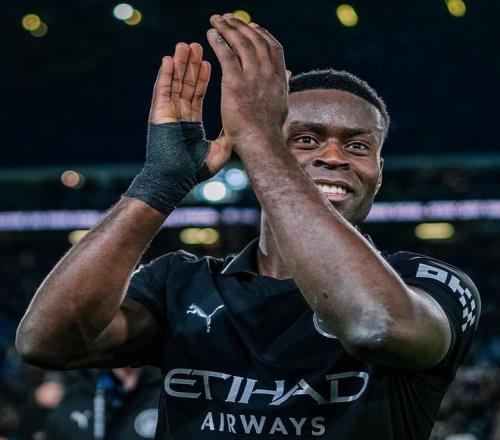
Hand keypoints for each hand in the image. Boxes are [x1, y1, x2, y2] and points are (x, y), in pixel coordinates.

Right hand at [148, 42, 230, 174]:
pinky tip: (169, 59)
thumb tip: (242, 128)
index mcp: (191, 123)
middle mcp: (179, 115)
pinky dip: (165, 74)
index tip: (209, 62)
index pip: (198, 94)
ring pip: (174, 83)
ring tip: (185, 45)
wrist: (175, 180)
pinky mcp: (159, 113)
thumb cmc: (194, 171)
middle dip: (192, 65)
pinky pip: (162, 90)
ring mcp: (168, 113)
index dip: (203, 77)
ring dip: (180, 64)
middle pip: (186, 84)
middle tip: (198, 46)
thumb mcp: (219, 150)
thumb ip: (229, 136)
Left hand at [206, 14, 288, 150]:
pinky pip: (226, 54)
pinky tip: (211, 34)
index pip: (273, 48)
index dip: (263, 34)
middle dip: (241, 26)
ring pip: (240, 43)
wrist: (261, 143)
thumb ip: (284, 85)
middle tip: (228, 18)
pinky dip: (218, 41)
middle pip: (256, 40)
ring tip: (217, 20)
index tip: (253, 27)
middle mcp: (268, 73)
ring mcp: (253, 77)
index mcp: (280, 79)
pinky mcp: (235, 82)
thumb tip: (289, 73)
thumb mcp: (282, 105)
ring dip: (227, 28)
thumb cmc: (269, 131)